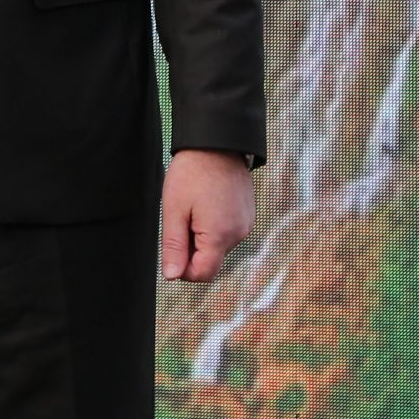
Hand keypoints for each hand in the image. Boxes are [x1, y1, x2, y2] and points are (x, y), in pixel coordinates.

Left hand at [160, 147, 255, 281]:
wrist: (218, 142)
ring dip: (201, 236)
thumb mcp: (174, 209)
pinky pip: (228, 232)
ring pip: (218, 246)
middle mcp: (238, 234)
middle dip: (191, 248)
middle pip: (210, 260)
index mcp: (219, 235)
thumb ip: (173, 246)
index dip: (183, 269)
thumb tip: (172, 276)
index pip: (203, 274)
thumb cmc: (192, 172)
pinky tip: (205, 203)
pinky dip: (213, 225)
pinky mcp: (247, 215)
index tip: (171, 249)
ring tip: (193, 207)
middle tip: (180, 218)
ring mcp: (245, 224)